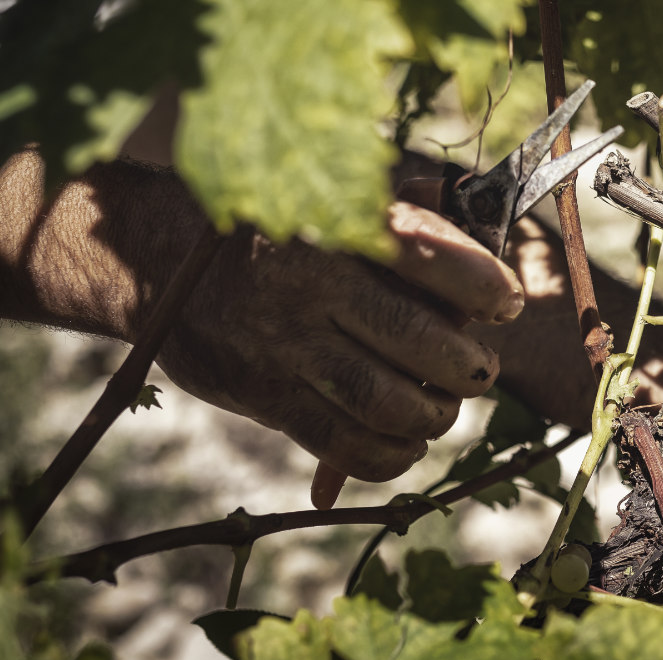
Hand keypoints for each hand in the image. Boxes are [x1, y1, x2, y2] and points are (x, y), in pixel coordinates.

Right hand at [154, 202, 523, 481]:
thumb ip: (400, 214)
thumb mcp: (323, 200)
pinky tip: (405, 442)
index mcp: (329, 227)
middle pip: (419, 342)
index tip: (506, 302)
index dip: (483, 284)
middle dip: (469, 365)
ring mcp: (283, 350)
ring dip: (434, 416)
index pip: (426, 254)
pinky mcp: (265, 398)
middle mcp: (306, 289)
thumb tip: (478, 227)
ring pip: (387, 404)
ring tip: (442, 407)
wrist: (157, 266)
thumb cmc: (270, 231)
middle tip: (480, 367)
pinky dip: (391, 456)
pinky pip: (345, 445)